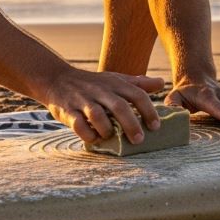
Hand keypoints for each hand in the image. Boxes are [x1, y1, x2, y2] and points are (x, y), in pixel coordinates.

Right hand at [42, 68, 164, 144]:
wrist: (57, 79)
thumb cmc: (93, 83)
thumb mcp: (115, 79)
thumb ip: (138, 83)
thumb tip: (161, 82)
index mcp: (115, 84)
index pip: (136, 94)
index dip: (148, 110)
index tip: (155, 127)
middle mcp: (100, 91)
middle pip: (119, 106)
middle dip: (131, 124)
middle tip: (139, 140)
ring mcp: (83, 100)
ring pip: (97, 115)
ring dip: (107, 129)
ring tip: (113, 138)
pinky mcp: (68, 111)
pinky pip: (78, 124)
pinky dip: (87, 134)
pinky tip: (95, 139)